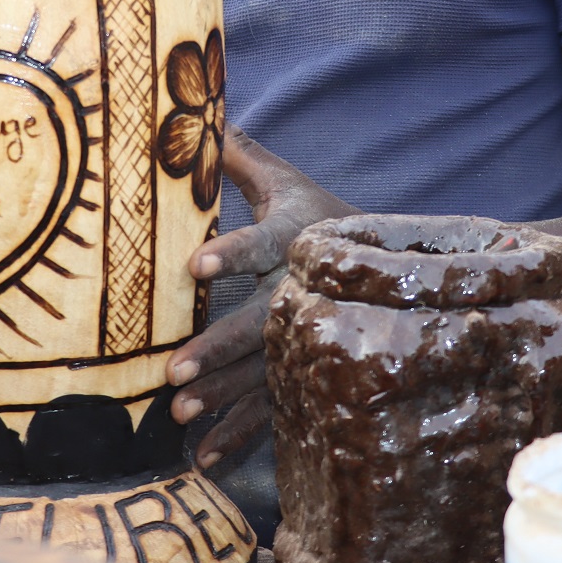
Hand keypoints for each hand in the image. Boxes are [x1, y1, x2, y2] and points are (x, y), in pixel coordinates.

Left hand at [166, 125, 354, 467]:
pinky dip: (239, 437)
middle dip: (217, 348)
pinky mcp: (305, 376)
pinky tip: (204, 458)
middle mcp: (303, 293)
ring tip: (177, 415)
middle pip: (259, 323)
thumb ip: (240, 154)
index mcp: (296, 239)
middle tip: (172, 369)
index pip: (259, 243)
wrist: (389, 268)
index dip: (230, 254)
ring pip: (263, 375)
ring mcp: (307, 339)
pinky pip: (273, 412)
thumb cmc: (317, 217)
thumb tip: (199, 104)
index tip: (194, 264)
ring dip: (221, 398)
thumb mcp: (284, 182)